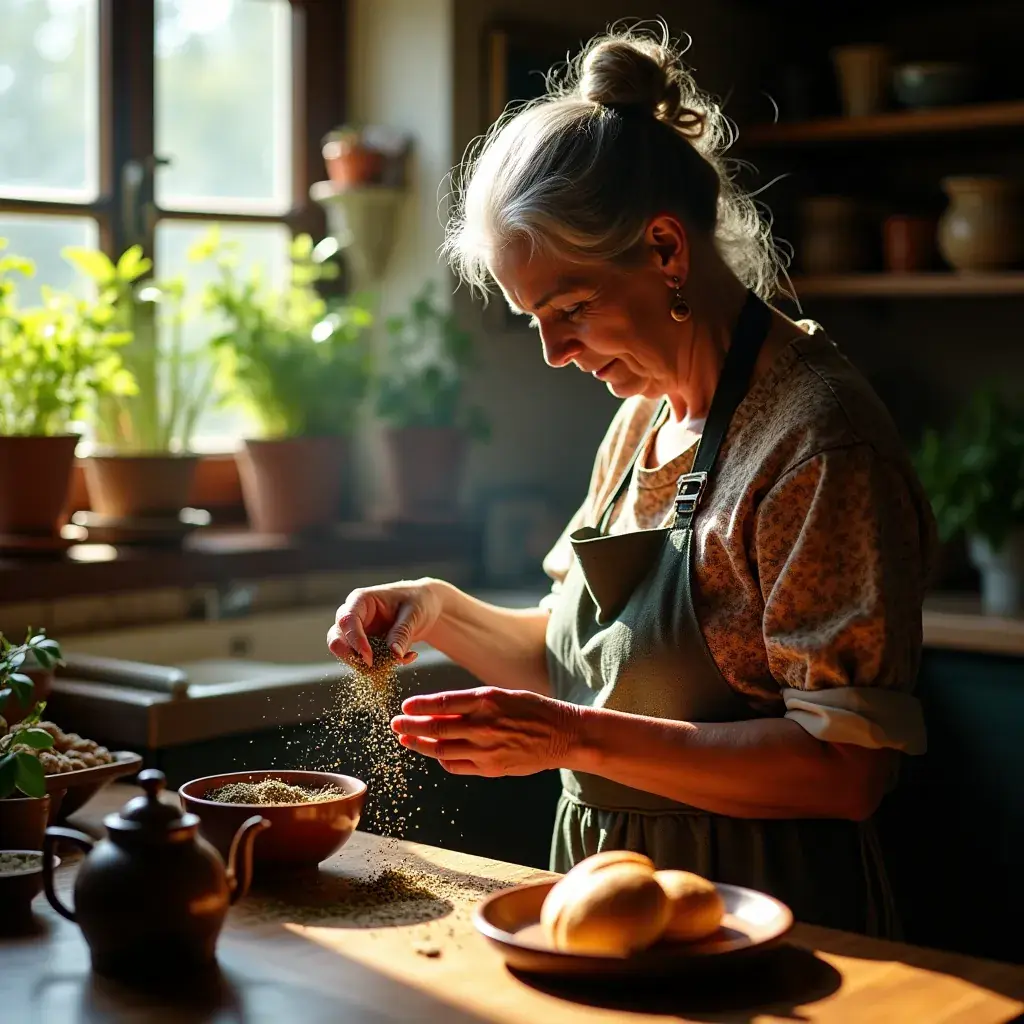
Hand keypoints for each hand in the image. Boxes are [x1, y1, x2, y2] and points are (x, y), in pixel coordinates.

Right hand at [327, 578, 444, 667]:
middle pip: (336, 639)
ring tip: (399, 661)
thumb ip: (402, 633)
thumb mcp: (414, 614)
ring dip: (368, 666)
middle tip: (373, 668)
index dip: (354, 641)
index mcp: (360, 601)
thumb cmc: (418, 602)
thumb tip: (394, 655)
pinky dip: (383, 668)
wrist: (426, 608)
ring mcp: (358, 634)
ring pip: (348, 655)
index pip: (347, 620)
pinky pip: (366, 663)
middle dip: (351, 657)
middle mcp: (354, 617)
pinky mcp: (366, 648)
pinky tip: (408, 658)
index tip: (369, 659)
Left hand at [391, 687, 580, 776]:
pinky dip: (442, 760)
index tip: (404, 707)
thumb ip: (472, 703)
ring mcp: (486, 749)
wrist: (563, 734)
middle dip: (411, 727)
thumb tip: (440, 709)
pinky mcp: (491, 768)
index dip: (419, 707)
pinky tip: (436, 753)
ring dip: (420, 745)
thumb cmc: (533, 709)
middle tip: (395, 725)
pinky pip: (457, 766)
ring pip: (442, 749)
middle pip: (436, 728)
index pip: (442, 704)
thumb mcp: (503, 695)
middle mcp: (483, 725)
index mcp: (486, 701)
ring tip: (407, 740)